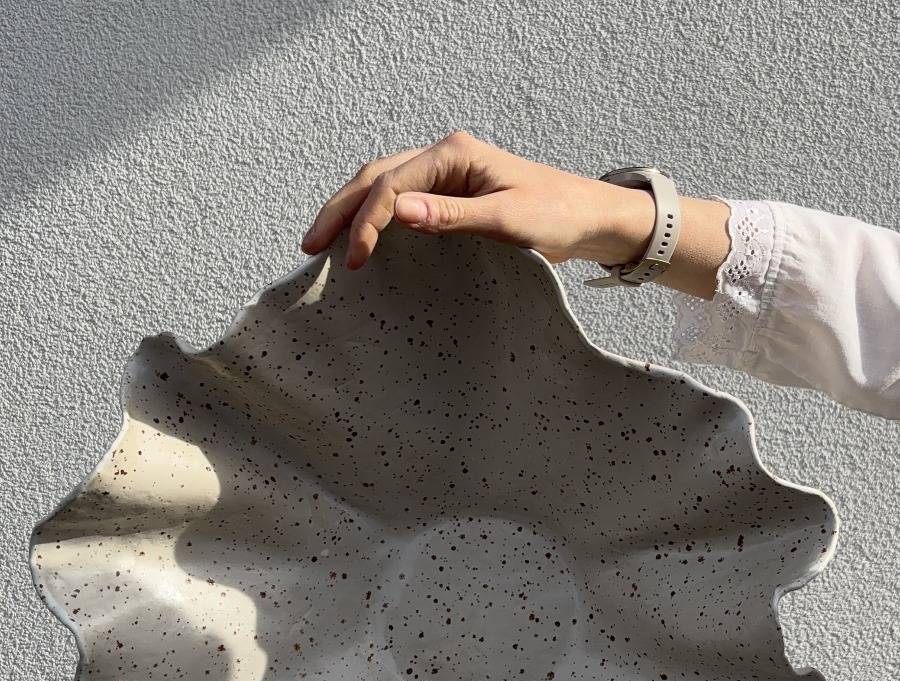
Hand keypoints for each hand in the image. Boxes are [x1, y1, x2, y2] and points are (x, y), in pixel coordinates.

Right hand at [300, 129, 640, 270]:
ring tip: (323, 242)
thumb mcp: (506, 222)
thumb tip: (398, 212)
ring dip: (351, 211)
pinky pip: (401, 200)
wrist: (590, 219)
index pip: (391, 186)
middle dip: (339, 210)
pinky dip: (375, 217)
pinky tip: (360, 237)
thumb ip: (451, 217)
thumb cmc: (557, 217)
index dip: (366, 224)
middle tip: (310, 246)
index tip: (354, 261)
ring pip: (383, 185)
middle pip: (375, 177)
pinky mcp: (451, 194)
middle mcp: (444, 156)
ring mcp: (446, 174)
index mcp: (453, 154)